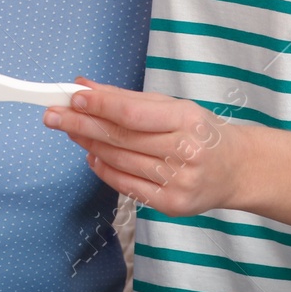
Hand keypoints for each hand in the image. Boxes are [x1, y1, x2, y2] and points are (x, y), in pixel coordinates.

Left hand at [42, 77, 249, 216]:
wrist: (238, 169)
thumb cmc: (202, 131)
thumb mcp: (173, 106)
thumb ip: (128, 98)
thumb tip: (85, 86)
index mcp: (188, 120)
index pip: (134, 114)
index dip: (100, 105)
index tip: (72, 96)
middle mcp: (185, 152)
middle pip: (122, 138)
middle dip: (82, 123)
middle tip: (53, 113)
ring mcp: (178, 182)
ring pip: (120, 162)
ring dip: (89, 144)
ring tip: (69, 129)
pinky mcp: (171, 205)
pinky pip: (126, 186)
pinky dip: (104, 169)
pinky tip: (91, 155)